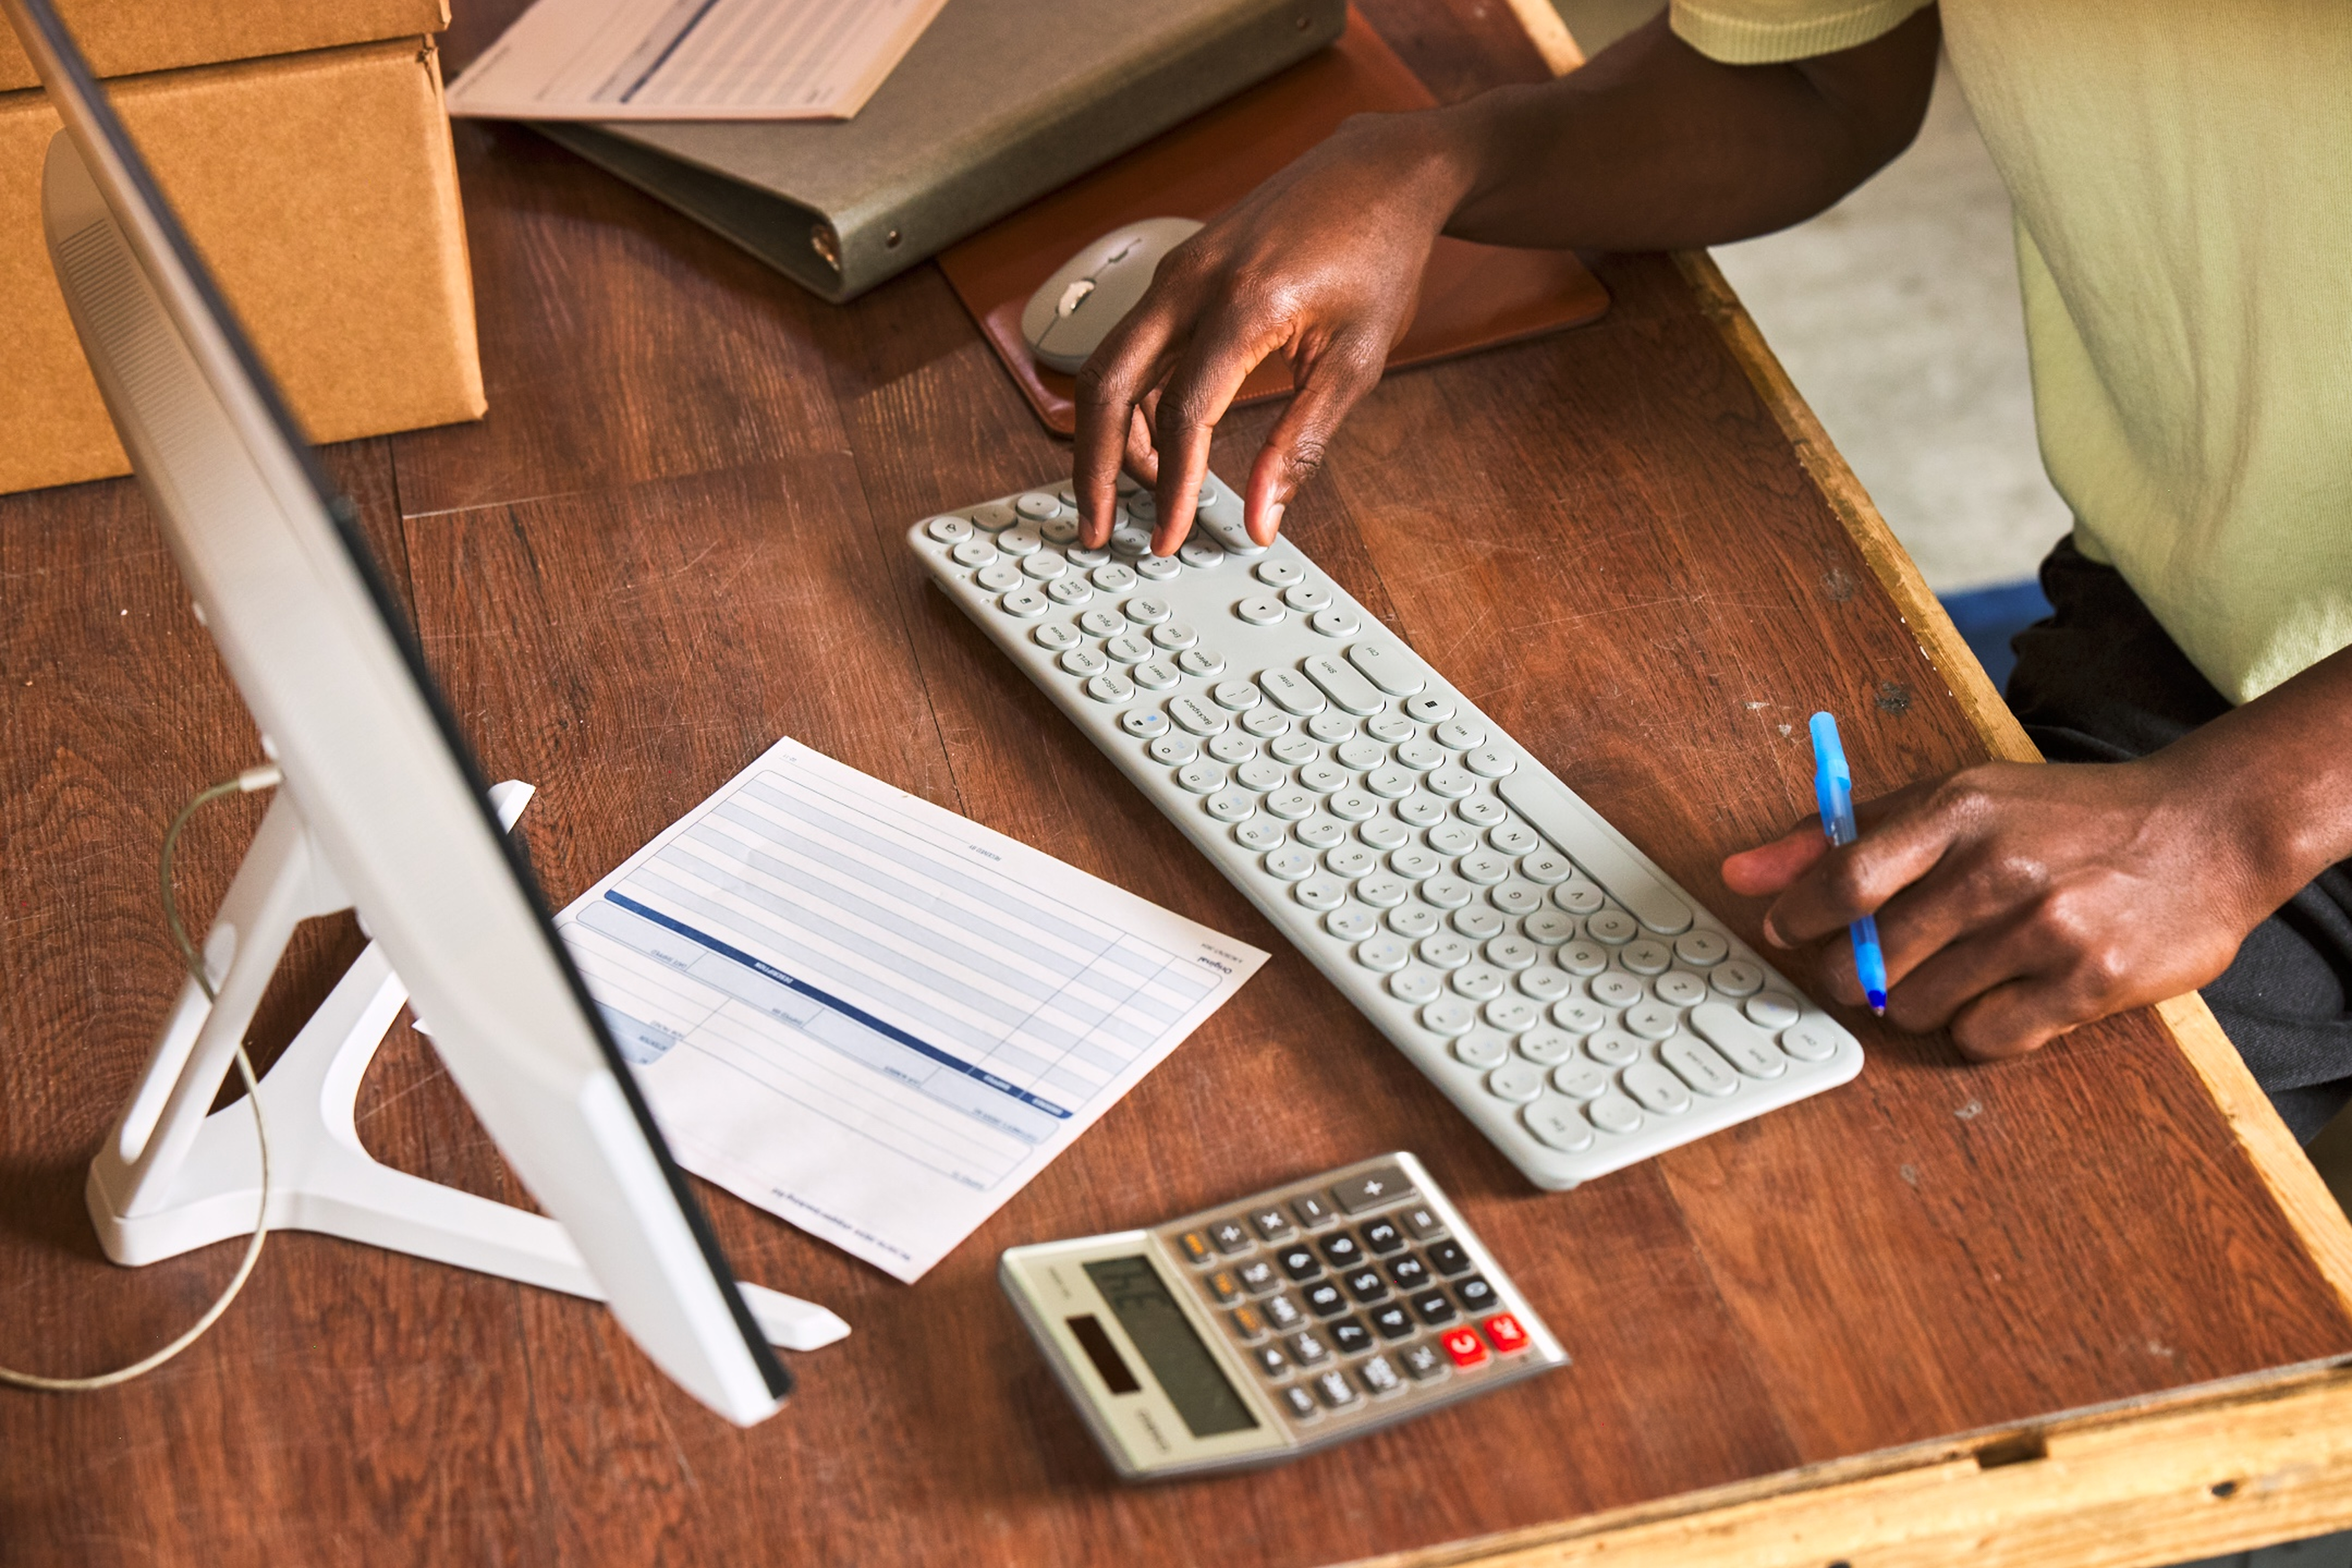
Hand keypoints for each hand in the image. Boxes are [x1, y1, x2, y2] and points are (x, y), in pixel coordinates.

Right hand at [1072, 112, 1474, 556]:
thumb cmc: (1377, 259)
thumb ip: (1301, 444)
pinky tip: (1165, 442)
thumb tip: (1259, 519)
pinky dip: (1135, 400)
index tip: (1168, 539)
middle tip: (1098, 529)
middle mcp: (1193, 280)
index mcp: (1247, 304)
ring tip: (1144, 496)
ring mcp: (1177, 270)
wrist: (1378, 173)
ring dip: (1111, 437)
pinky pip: (1133, 344)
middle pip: (1105, 384)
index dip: (1172, 488)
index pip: (1186, 414)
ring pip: (1108, 365)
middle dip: (1092, 467)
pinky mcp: (1177, 271)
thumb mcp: (1356, 362)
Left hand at [1719, 758, 2280, 1057]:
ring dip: (1919, 1001)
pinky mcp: (2088, 983)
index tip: (1789, 930)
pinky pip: (1984, 1039)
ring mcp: (2044, 928)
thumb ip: (1841, 833)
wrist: (2208, 829)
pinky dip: (1977, 1028)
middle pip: (1869, 959)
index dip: (1799, 917)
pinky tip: (2004, 994)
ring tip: (1959, 968)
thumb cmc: (2067, 815)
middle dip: (1854, 973)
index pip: (1841, 880)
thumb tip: (1741, 873)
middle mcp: (1996, 868)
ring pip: (1918, 1006)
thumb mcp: (1957, 796)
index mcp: (1956, 812)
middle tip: (1879, 963)